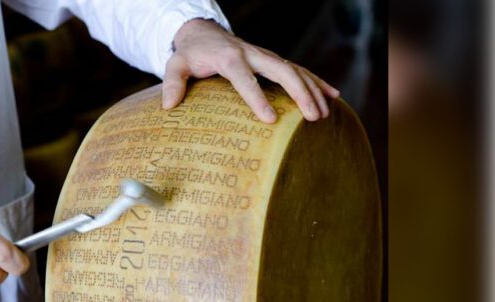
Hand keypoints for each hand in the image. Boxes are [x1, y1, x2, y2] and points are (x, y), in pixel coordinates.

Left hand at [162, 19, 339, 122]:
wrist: (203, 33)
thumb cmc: (190, 54)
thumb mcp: (175, 64)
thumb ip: (172, 82)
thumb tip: (169, 105)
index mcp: (229, 58)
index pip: (244, 79)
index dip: (257, 98)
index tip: (270, 119)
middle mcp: (252, 54)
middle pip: (282, 70)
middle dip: (299, 93)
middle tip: (312, 117)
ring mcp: (266, 56)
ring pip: (295, 70)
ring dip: (312, 90)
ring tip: (324, 114)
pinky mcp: (273, 60)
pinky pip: (299, 70)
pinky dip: (317, 82)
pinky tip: (333, 96)